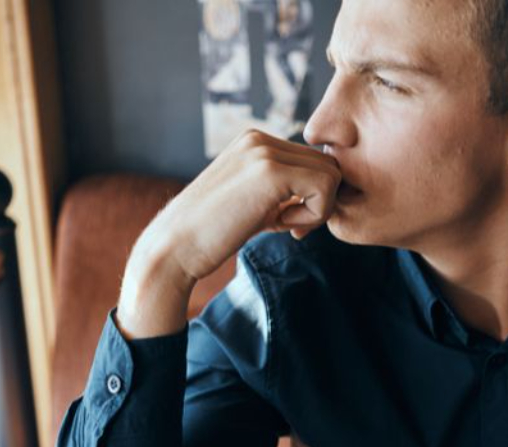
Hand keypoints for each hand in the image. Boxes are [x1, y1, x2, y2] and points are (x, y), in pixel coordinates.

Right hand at [117, 129, 340, 338]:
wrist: (175, 247)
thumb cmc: (212, 234)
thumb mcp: (252, 201)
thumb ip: (283, 190)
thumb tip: (327, 192)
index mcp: (254, 142)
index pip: (312, 160)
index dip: (311, 195)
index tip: (288, 221)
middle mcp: (259, 138)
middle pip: (327, 164)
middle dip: (321, 200)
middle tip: (292, 227)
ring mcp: (264, 151)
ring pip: (332, 173)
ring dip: (319, 208)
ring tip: (285, 226)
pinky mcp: (271, 171)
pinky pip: (325, 188)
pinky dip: (314, 215)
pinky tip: (281, 226)